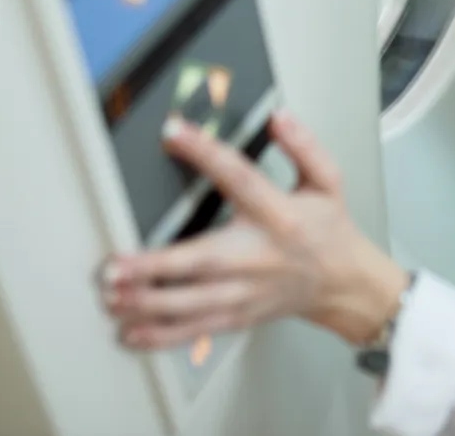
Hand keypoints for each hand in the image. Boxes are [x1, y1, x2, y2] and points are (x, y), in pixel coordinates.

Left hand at [99, 111, 408, 350]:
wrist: (342, 283)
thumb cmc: (328, 231)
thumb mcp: (327, 181)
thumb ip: (305, 146)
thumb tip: (279, 118)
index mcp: (279, 215)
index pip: (239, 176)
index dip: (205, 152)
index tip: (173, 133)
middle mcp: (258, 255)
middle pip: (200, 261)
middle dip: (153, 266)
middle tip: (114, 266)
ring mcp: (244, 292)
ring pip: (189, 302)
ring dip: (146, 302)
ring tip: (112, 296)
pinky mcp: (236, 316)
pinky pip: (193, 329)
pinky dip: (160, 335)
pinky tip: (130, 332)